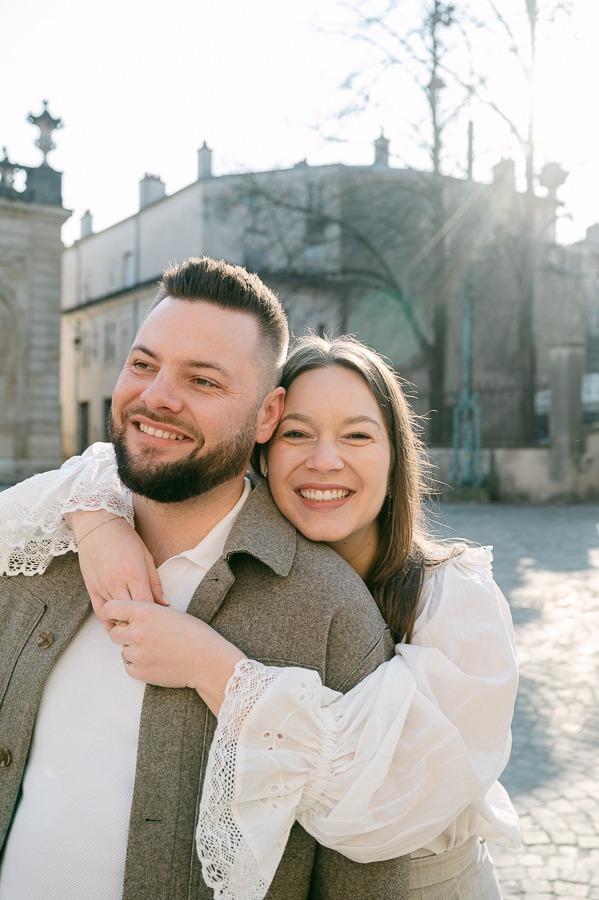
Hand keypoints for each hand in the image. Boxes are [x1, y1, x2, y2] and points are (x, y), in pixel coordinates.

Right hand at [69, 510, 165, 630]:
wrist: (97, 525)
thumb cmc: (124, 538)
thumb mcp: (146, 556)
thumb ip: (155, 582)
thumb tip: (164, 603)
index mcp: (133, 574)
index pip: (146, 605)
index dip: (155, 615)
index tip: (162, 619)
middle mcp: (116, 583)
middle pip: (130, 613)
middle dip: (141, 622)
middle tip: (151, 626)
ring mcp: (102, 587)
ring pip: (115, 616)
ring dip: (126, 623)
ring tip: (137, 628)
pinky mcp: (91, 589)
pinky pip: (100, 612)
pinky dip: (109, 621)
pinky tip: (118, 625)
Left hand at [103, 599, 244, 714]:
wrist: (207, 661)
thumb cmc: (194, 634)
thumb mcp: (169, 613)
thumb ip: (146, 613)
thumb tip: (129, 618)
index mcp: (144, 612)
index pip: (110, 608)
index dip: (112, 613)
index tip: (118, 618)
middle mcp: (136, 632)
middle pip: (114, 633)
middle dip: (125, 634)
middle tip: (144, 637)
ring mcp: (136, 653)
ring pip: (123, 651)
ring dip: (134, 651)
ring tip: (156, 650)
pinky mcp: (139, 672)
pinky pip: (129, 667)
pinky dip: (138, 665)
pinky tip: (156, 661)